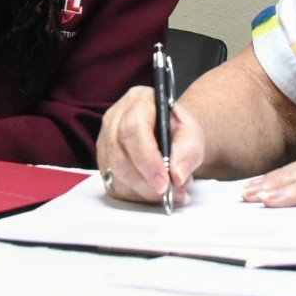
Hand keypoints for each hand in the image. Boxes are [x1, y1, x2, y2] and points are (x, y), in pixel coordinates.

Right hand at [95, 85, 204, 206]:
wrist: (170, 136)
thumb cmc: (178, 132)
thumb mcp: (192, 135)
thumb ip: (188, 152)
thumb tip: (177, 175)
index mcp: (138, 101)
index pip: (134, 128)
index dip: (147, 158)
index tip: (164, 181)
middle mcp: (115, 118)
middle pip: (119, 154)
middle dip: (144, 181)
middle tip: (168, 193)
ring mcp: (105, 140)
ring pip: (114, 173)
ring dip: (142, 191)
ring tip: (168, 193)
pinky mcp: (103, 161)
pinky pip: (113, 185)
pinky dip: (135, 195)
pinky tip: (153, 193)